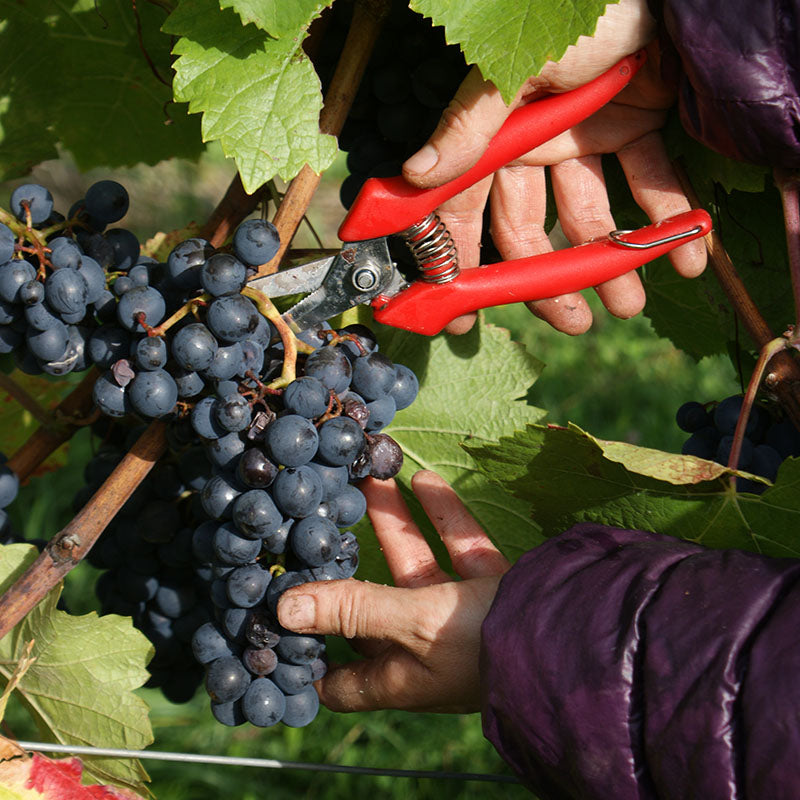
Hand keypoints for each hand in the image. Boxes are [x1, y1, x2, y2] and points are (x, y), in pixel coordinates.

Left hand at [276, 470, 509, 712]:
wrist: (577, 636)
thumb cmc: (484, 645)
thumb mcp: (411, 625)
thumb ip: (352, 610)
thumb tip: (284, 611)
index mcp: (399, 674)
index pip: (340, 679)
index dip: (308, 659)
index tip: (276, 624)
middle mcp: (425, 648)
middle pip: (371, 604)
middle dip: (348, 562)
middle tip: (319, 520)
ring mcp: (461, 615)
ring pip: (416, 564)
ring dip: (394, 524)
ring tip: (368, 479)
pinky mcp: (492, 587)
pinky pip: (459, 547)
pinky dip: (443, 516)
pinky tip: (422, 480)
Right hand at [402, 0, 705, 334]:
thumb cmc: (573, 12)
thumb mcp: (515, 69)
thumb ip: (470, 126)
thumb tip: (416, 174)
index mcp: (495, 136)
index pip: (465, 210)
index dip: (458, 262)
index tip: (461, 315)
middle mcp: (533, 145)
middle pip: (532, 228)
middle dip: (550, 279)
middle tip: (576, 322)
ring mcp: (583, 138)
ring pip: (591, 215)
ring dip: (612, 262)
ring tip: (631, 303)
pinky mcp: (634, 126)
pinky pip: (648, 179)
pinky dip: (666, 216)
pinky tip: (685, 254)